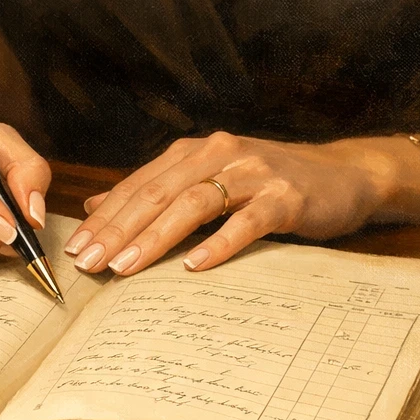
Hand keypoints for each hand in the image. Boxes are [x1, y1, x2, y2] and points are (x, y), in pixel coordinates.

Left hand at [64, 132, 398, 274]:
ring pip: (192, 205)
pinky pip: (245, 222)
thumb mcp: (209, 179)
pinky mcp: (284, 197)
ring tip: (125, 267)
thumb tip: (99, 203)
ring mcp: (252, 173)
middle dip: (117, 229)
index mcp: (194, 152)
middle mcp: (218, 154)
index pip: (138, 186)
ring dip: (154, 238)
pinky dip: (217, 244)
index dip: (104, 217)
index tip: (75, 248)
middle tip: (89, 263)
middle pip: (156, 193)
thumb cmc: (268, 185)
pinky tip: (193, 266)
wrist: (343, 176)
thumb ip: (157, 189)